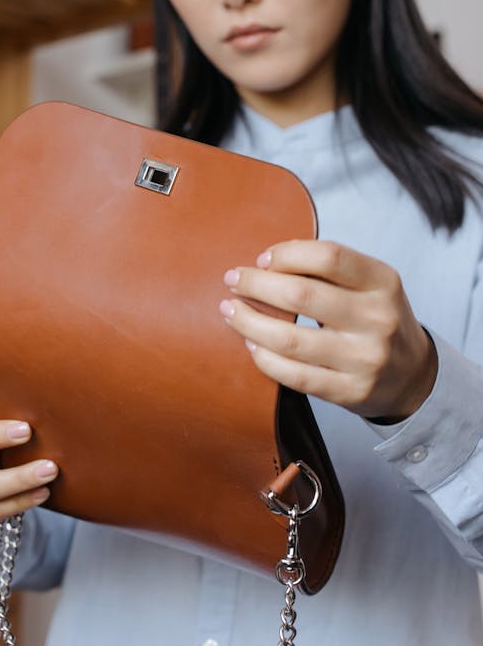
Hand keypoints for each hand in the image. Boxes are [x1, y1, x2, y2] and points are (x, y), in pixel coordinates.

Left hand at [219, 240, 437, 420]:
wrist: (413, 376)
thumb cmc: (376, 319)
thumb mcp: (369, 285)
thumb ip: (328, 270)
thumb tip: (265, 262)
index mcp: (382, 282)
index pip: (328, 257)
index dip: (286, 254)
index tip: (261, 259)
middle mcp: (378, 319)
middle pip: (301, 296)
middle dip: (256, 285)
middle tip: (233, 281)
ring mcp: (365, 359)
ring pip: (290, 339)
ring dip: (250, 322)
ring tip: (231, 311)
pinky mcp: (350, 391)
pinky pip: (294, 376)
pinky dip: (264, 358)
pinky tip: (251, 344)